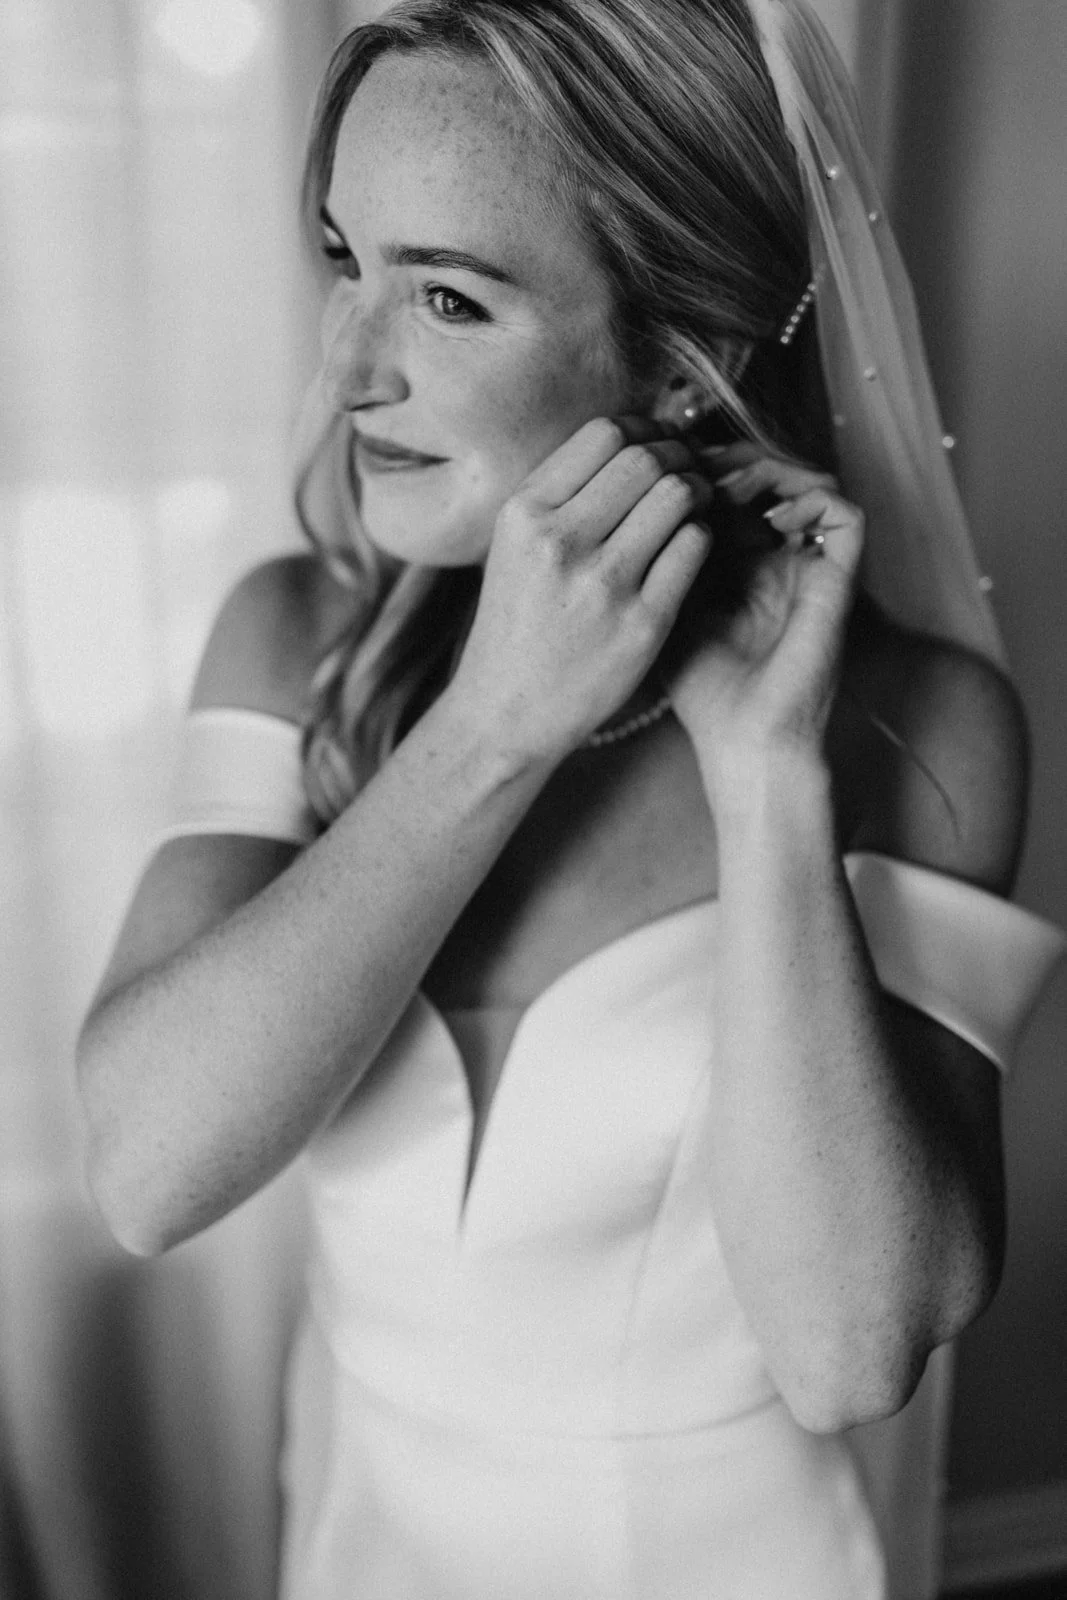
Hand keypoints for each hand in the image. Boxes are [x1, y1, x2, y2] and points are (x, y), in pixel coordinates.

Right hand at [448, 416, 713, 762]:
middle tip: (688, 471)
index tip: (658, 442)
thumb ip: (562, 495)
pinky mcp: (643, 623)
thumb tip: (632, 437)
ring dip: (699, 492)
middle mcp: (560, 542)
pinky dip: (701, 537)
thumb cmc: (517, 626)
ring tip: (695, 506)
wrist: (505, 713)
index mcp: (524, 514)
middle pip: (646, 458)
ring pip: (677, 496)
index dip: (645, 428)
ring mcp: (603, 584)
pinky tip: (690, 548)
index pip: (604, 433)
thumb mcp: (514, 548)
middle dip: (679, 455)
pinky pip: (694, 548)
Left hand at [661, 443, 863, 790]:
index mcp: (738, 561)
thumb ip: (655, 555)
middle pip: (766, 474)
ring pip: (807, 480)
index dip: (699, 467)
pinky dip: (811, 497)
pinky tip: (768, 517)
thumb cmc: (700, 690)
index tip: (664, 466)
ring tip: (725, 483)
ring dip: (767, 469)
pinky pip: (844, 513)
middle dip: (729, 458)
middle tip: (693, 462)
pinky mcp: (839, 580)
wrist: (745, 741)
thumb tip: (629, 495)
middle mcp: (777, 556)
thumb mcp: (661, 609)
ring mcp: (809, 566)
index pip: (727, 487)